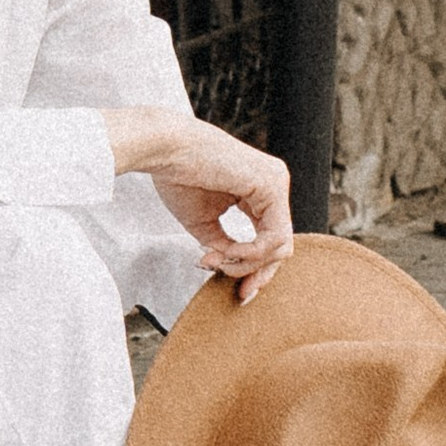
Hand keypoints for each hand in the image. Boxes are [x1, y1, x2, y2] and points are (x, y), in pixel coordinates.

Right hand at [105, 108, 293, 302]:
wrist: (164, 150)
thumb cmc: (178, 179)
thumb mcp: (205, 224)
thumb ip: (225, 245)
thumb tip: (234, 268)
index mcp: (261, 191)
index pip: (271, 239)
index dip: (256, 269)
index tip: (239, 293)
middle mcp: (274, 185)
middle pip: (281, 246)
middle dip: (259, 275)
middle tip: (241, 295)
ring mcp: (276, 182)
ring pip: (279, 246)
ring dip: (246, 264)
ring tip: (216, 260)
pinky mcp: (271, 185)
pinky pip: (272, 237)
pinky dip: (250, 254)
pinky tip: (226, 252)